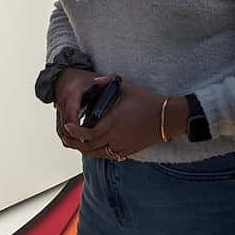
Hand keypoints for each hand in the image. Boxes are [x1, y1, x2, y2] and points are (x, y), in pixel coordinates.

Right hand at [53, 67, 100, 148]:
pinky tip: (77, 140)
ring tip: (84, 145)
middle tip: (88, 146)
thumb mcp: (94, 78)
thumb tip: (114, 81)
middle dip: (75, 139)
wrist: (64, 76)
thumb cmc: (79, 78)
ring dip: (71, 139)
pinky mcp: (58, 114)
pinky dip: (67, 136)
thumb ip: (106, 80)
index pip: (71, 118)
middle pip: (65, 128)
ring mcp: (59, 109)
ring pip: (61, 130)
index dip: (78, 130)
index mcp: (71, 96)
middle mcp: (63, 103)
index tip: (87, 137)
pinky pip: (60, 129)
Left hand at [64, 79, 178, 160]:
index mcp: (113, 122)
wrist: (166, 118)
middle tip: (67, 136)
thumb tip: (96, 79)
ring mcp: (122, 146)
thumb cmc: (147, 102)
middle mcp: (116, 137)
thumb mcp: (126, 88)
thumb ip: (108, 84)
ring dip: (85, 149)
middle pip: (88, 147)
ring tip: (77, 141)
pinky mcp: (128, 152)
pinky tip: (94, 145)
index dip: (75, 132)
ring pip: (97, 154)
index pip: (88, 133)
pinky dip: (98, 152)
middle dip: (75, 143)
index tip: (68, 127)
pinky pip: (108, 156)